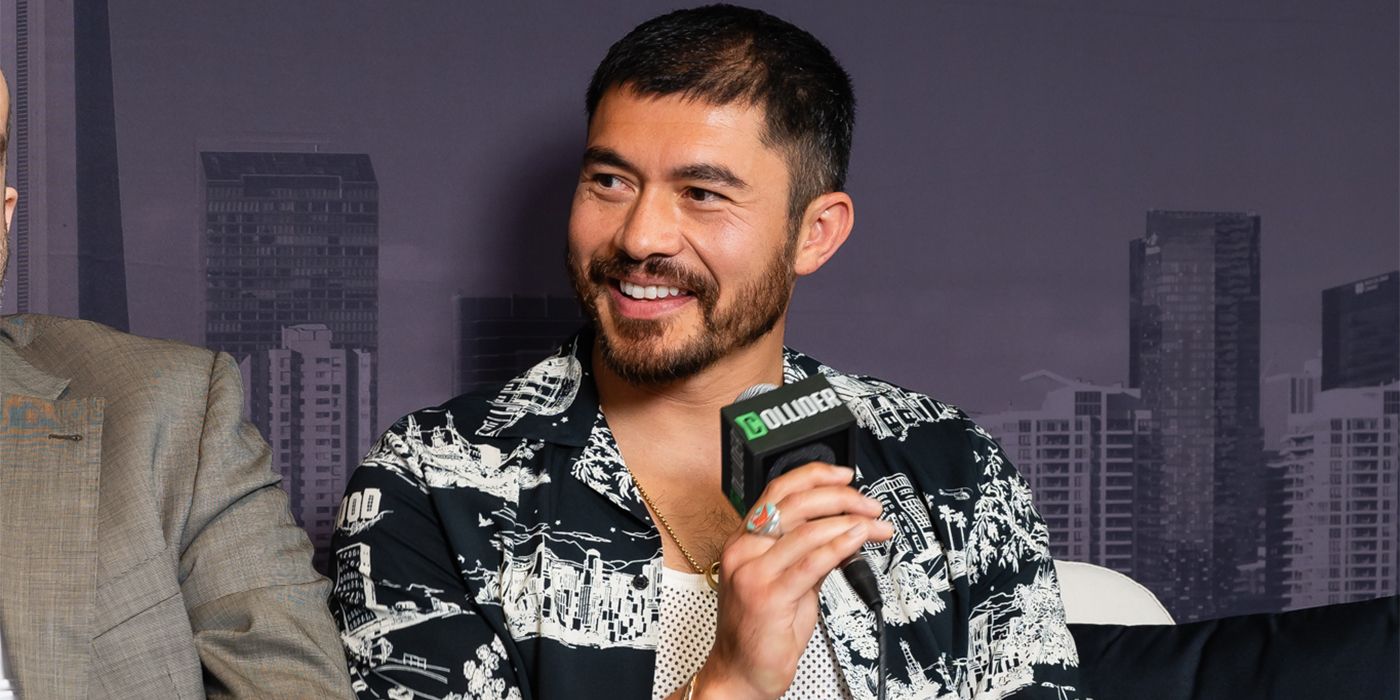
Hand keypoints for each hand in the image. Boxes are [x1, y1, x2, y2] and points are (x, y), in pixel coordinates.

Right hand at [694, 463, 892, 699]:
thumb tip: (845, 529)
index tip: (845, 476)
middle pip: (796, 504)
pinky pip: (812, 563)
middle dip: (841, 497)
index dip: (815, 476)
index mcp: (744, 540)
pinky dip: (840, 546)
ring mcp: (753, 573)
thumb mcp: (787, 580)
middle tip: (870, 505)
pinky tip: (859, 538)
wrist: (742, 672)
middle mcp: (744, 551)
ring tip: (875, 526)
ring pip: (808, 531)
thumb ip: (809, 552)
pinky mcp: (768, 597)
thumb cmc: (761, 629)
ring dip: (850, 523)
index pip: (779, 491)